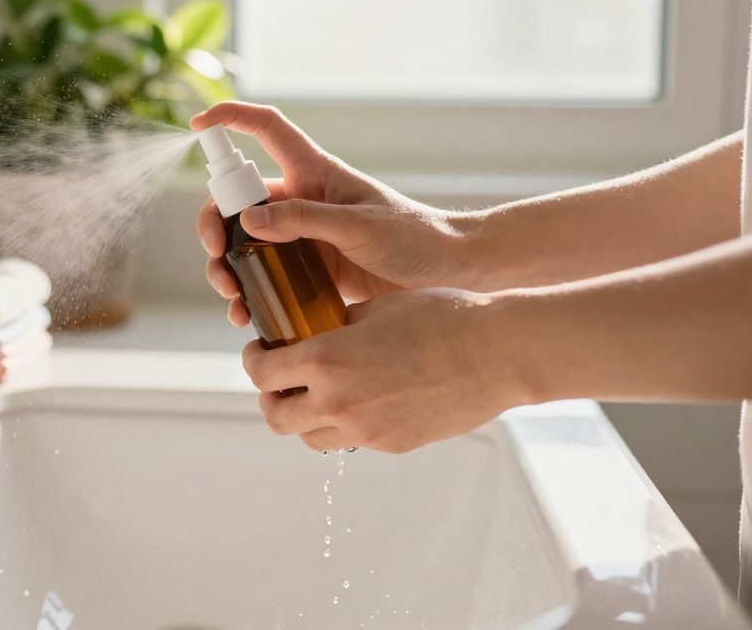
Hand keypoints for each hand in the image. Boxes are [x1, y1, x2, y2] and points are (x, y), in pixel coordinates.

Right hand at [192, 101, 474, 326]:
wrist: (444, 277)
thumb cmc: (413, 238)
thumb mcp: (359, 226)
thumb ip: (304, 220)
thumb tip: (249, 223)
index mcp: (313, 172)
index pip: (265, 130)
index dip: (231, 119)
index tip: (197, 124)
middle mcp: (298, 200)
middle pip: (235, 200)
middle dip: (214, 227)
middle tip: (218, 256)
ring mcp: (298, 237)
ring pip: (240, 244)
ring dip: (224, 268)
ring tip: (231, 296)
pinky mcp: (303, 271)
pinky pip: (260, 278)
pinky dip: (246, 295)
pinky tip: (244, 314)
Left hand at [241, 287, 528, 452]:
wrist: (497, 352)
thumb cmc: (442, 316)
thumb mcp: (377, 307)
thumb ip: (337, 325)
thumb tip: (318, 331)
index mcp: (325, 359)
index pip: (261, 373)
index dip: (254, 361)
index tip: (261, 352)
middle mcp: (336, 401)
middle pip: (275, 415)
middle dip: (270, 396)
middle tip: (280, 379)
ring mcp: (363, 429)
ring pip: (308, 436)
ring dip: (304, 416)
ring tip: (317, 394)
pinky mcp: (391, 444)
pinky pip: (349, 440)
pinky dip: (343, 425)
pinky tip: (360, 401)